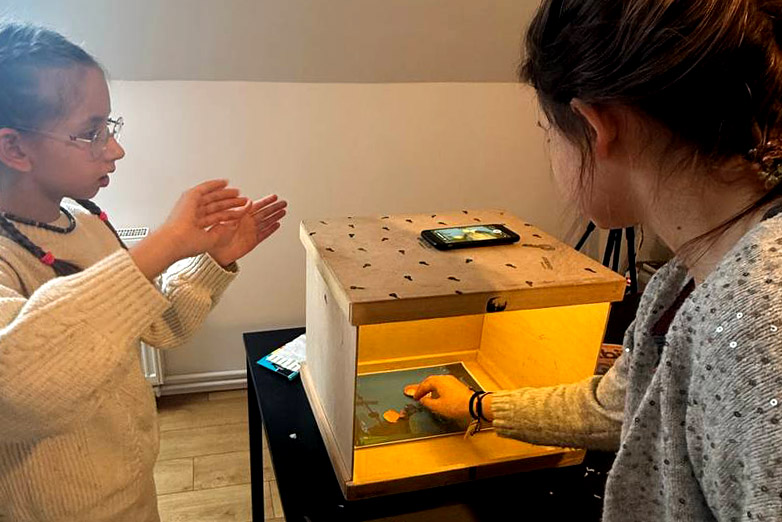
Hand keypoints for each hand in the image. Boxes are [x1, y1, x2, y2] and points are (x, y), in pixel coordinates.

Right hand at [130, 180, 248, 279]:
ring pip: (212, 197)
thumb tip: (233, 224)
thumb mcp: (211, 239)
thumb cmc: (188, 244)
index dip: (229, 214)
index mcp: (196, 225)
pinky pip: (205, 187)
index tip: (239, 211)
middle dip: (230, 203)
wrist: (176, 239)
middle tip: (242, 200)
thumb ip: (222, 231)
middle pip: (216, 206)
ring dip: (226, 194)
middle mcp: (193, 214)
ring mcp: (191, 205)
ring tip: (238, 193)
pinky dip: (215, 184)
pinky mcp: (190, 196)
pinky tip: (225, 183)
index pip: (216, 217)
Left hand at [208, 194, 287, 266]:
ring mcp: (251, 232)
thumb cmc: (215, 235)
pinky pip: (264, 234)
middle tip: (283, 202)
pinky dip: (271, 229)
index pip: (257, 206)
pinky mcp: (253, 241)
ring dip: (275, 217)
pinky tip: (277, 225)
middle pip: (265, 213)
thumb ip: (240, 211)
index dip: (266, 201)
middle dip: (274, 207)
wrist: (215, 252)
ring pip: (266, 222)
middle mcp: (247, 223)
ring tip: (283, 211)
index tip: (274, 197)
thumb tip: (250, 202)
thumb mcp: (227, 219)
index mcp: (241, 215)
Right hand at [412, 375, 474, 421]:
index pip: (424, 385)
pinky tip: (438, 394)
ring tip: (427, 393)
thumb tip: (423, 399)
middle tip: (418, 393)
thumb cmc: (455, 405)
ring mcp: (451, 380)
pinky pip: (443, 384)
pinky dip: (437, 388)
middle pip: (430, 380)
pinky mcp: (457, 385)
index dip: (418, 392)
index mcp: (438, 381)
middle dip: (423, 387)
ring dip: (430, 387)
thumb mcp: (437, 406)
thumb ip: (427, 402)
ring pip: (437, 381)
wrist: (473, 405)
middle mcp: (444, 378)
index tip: (415, 397)